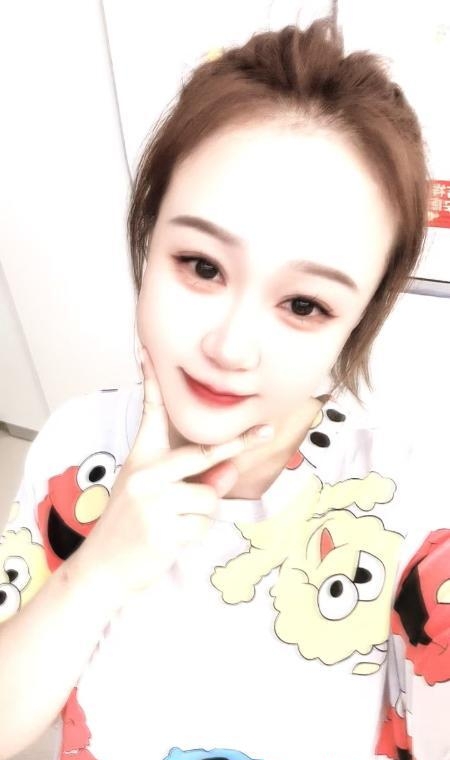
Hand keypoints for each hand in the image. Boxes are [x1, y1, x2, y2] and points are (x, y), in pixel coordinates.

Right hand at [73, 346, 273, 603]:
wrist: (101, 569)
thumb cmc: (130, 527)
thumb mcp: (152, 496)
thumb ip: (190, 479)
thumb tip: (231, 468)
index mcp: (139, 460)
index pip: (149, 416)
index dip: (152, 384)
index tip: (148, 353)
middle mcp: (144, 475)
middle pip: (202, 452)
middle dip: (238, 444)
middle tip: (267, 430)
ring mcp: (153, 502)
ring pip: (210, 497)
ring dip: (202, 514)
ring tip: (174, 525)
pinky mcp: (162, 529)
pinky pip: (204, 525)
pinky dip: (196, 536)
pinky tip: (170, 541)